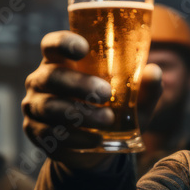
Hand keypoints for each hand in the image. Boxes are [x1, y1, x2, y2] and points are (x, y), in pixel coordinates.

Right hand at [22, 31, 162, 168]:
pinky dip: (75, 137)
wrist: (97, 146)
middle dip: (78, 84)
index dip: (63, 43)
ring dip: (79, 113)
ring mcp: (35, 106)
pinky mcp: (36, 132)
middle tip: (105, 93)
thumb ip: (145, 87)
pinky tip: (96, 140)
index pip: (52, 45)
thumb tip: (154, 71)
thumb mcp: (134, 101)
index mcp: (62, 62)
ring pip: (49, 107)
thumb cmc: (114, 110)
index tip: (83, 48)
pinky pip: (50, 134)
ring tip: (107, 120)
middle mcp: (42, 80)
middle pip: (51, 76)